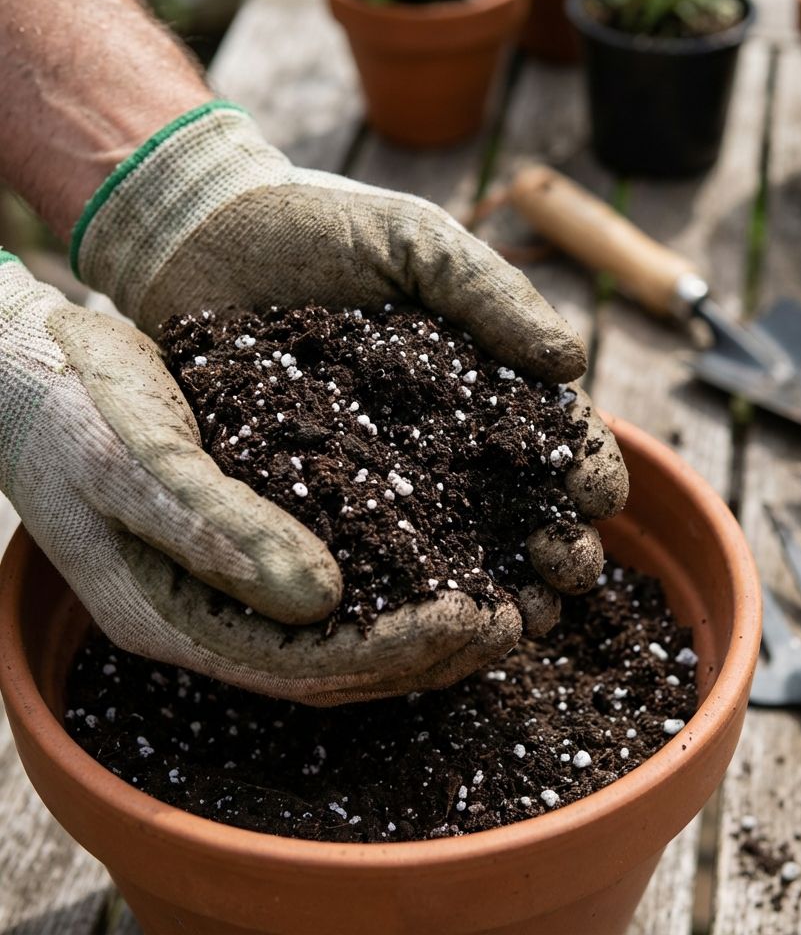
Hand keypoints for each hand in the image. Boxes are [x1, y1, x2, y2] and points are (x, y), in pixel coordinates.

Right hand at [0, 254, 523, 703]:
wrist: (30, 374)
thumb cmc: (70, 409)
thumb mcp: (133, 460)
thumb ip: (217, 529)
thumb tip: (325, 598)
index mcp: (174, 618)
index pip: (305, 666)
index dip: (396, 653)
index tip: (475, 620)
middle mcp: (210, 618)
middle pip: (337, 667)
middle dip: (429, 653)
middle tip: (513, 622)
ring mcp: (227, 590)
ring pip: (344, 636)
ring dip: (425, 629)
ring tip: (504, 603)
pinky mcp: (248, 547)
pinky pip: (337, 585)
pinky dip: (400, 579)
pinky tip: (452, 553)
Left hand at [74, 102, 628, 634]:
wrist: (201, 237)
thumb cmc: (320, 228)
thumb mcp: (418, 244)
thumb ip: (493, 294)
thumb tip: (571, 364)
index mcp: (483, 383)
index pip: (557, 438)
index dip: (588, 470)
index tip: (596, 497)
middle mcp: (444, 442)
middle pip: (522, 511)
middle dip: (560, 549)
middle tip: (565, 572)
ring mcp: (383, 479)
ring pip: (459, 552)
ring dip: (501, 591)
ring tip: (520, 622)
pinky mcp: (317, 501)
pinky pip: (369, 556)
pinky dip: (406, 595)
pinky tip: (429, 623)